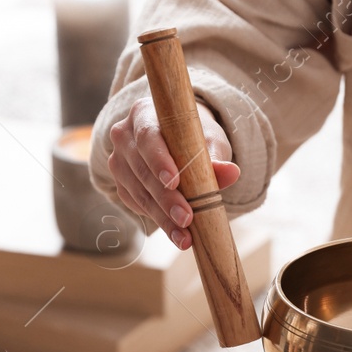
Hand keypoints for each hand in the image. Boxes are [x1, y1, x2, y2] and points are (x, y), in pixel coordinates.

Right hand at [108, 95, 239, 250]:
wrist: (178, 139)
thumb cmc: (194, 135)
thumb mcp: (209, 140)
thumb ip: (216, 157)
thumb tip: (232, 172)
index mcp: (143, 115)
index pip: (148, 137)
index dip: (159, 161)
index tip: (175, 183)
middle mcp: (123, 136)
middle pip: (142, 170)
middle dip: (166, 199)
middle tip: (187, 219)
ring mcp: (119, 162)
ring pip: (139, 193)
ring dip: (163, 217)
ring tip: (185, 237)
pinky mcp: (121, 184)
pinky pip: (137, 205)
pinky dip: (158, 220)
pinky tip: (176, 233)